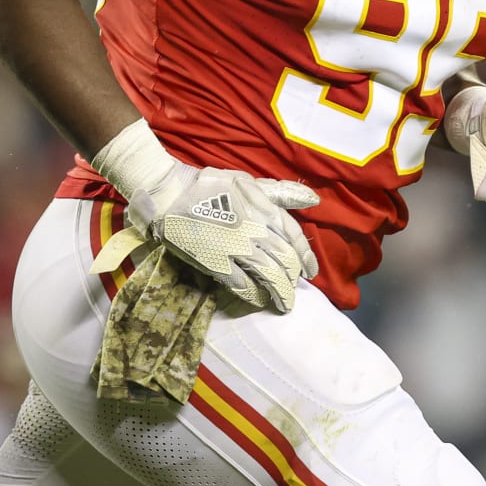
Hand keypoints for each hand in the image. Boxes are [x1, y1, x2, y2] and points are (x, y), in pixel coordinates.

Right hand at [89, 120, 319, 311]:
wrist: (171, 193)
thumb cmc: (210, 186)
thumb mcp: (247, 181)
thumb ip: (281, 192)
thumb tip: (314, 198)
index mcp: (263, 209)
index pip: (294, 236)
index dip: (306, 256)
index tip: (311, 272)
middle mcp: (254, 230)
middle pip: (284, 260)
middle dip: (293, 279)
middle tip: (295, 291)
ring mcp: (235, 248)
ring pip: (267, 275)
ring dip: (279, 292)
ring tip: (284, 303)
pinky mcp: (215, 262)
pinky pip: (241, 284)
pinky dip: (254, 294)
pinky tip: (260, 299)